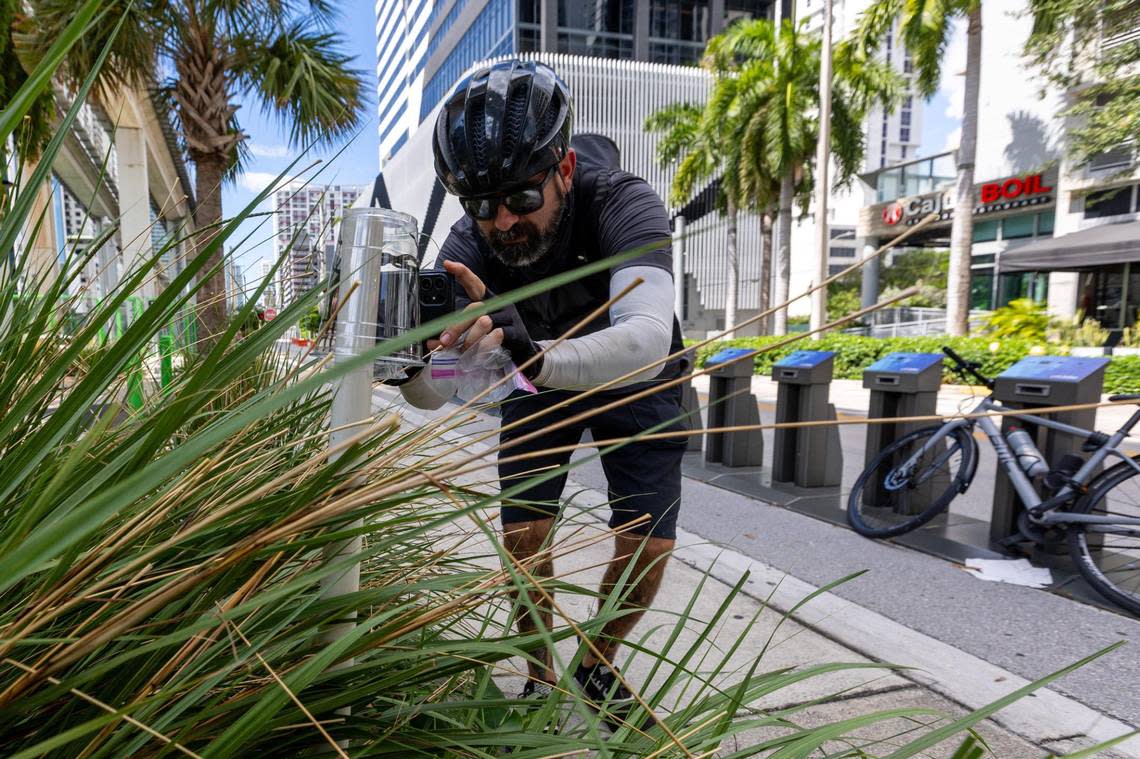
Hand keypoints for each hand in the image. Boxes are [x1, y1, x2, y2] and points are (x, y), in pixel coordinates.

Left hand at [428, 261, 542, 377]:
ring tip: (463, 351)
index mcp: (487, 300)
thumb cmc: (493, 338)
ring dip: (469, 339)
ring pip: (484, 321)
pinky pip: (496, 335)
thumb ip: (454, 335)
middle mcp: (499, 304)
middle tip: (444, 340)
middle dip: (457, 325)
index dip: (463, 273)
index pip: (475, 283)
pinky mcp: (515, 331)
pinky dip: (483, 347)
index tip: (448, 264)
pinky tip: (477, 355)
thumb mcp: (473, 332)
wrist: (520, 352)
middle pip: (474, 307)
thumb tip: (432, 343)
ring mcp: (508, 317)